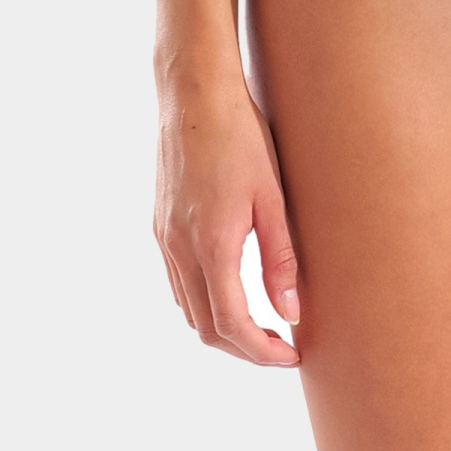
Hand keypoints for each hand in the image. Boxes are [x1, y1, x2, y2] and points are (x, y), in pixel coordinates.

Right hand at [155, 77, 301, 365]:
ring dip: (222, 327)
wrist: (194, 93)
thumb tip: (291, 312)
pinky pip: (178, 283)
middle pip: (206, 328)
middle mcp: (179, 248)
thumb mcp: (272, 196)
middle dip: (244, 347)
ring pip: (188, 309)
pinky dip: (203, 301)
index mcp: (211, 244)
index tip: (290, 356)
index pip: (232, 324)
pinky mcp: (159, 226)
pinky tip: (231, 289)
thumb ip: (281, 258)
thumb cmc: (241, 136)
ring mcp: (164, 239)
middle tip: (280, 346)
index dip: (261, 351)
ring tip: (262, 322)